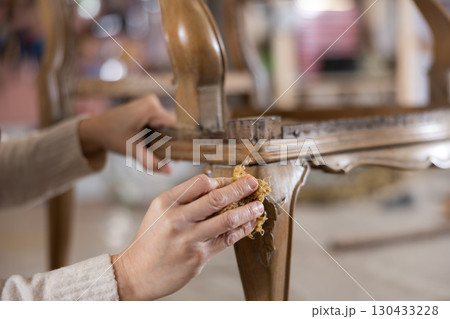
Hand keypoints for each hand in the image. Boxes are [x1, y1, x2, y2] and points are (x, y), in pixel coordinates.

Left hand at [78, 95, 175, 173]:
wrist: (94, 129)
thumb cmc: (111, 136)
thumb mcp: (133, 150)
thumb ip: (152, 162)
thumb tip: (169, 172)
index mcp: (151, 108)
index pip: (175, 126)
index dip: (178, 142)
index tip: (179, 158)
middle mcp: (153, 102)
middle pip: (171, 126)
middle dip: (170, 143)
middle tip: (170, 161)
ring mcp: (150, 104)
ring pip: (166, 126)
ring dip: (163, 141)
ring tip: (161, 155)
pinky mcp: (147, 108)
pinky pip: (159, 124)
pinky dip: (157, 136)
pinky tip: (153, 146)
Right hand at [112, 174, 263, 299]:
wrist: (136, 273)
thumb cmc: (151, 239)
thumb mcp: (160, 211)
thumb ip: (185, 198)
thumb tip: (218, 186)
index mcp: (167, 202)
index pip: (201, 182)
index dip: (221, 180)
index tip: (233, 180)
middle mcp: (178, 218)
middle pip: (216, 198)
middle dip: (240, 188)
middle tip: (254, 183)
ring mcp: (189, 239)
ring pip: (226, 220)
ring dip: (247, 211)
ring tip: (259, 205)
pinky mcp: (198, 257)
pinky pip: (226, 240)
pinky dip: (241, 230)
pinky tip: (250, 224)